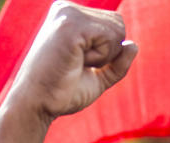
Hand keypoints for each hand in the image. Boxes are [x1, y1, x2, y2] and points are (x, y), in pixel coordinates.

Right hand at [5, 1, 136, 124]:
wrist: (35, 106)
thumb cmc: (61, 94)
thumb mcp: (96, 78)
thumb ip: (116, 63)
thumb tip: (133, 45)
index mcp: (69, 15)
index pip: (113, 23)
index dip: (106, 53)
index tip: (77, 65)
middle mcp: (66, 8)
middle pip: (118, 23)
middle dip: (108, 53)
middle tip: (76, 66)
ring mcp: (67, 14)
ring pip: (117, 29)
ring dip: (103, 57)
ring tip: (74, 65)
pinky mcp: (70, 24)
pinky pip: (109, 38)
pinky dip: (99, 58)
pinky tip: (74, 63)